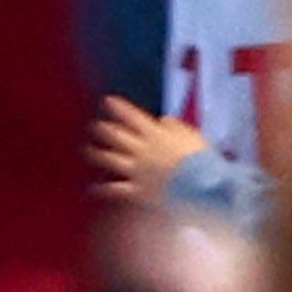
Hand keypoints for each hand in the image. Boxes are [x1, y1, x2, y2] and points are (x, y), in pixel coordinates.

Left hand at [89, 98, 211, 205]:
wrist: (203, 188)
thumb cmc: (204, 161)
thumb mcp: (194, 137)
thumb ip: (176, 127)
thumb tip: (164, 121)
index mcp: (156, 135)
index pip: (133, 117)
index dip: (119, 107)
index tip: (108, 100)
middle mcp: (142, 151)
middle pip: (116, 136)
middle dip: (104, 129)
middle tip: (95, 126)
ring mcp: (137, 171)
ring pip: (110, 159)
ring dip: (97, 154)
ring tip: (87, 150)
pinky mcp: (138, 190)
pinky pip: (115, 189)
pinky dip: (103, 189)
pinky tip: (94, 188)